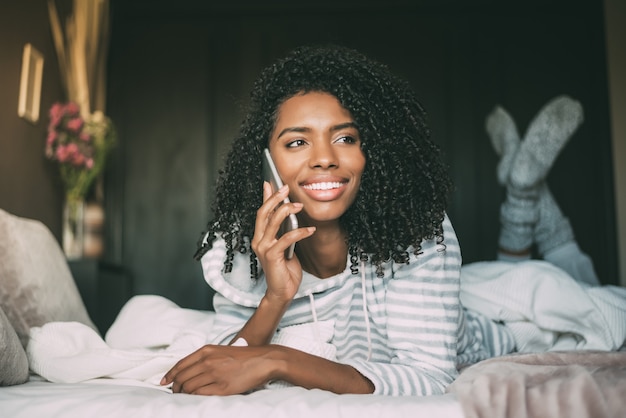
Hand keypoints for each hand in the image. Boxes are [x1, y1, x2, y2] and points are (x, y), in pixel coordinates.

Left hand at [161, 345, 274, 395]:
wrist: (263, 360)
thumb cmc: (244, 357)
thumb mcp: (221, 351)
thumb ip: (205, 358)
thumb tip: (188, 371)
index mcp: (207, 351)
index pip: (180, 364)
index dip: (169, 375)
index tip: (164, 382)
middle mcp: (208, 361)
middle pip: (182, 377)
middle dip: (175, 387)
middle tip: (176, 392)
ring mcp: (215, 374)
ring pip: (189, 387)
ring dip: (185, 394)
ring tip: (186, 396)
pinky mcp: (222, 388)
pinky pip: (200, 394)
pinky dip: (195, 397)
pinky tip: (197, 397)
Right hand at [251, 182, 314, 302]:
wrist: (282, 292)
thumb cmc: (285, 270)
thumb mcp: (286, 246)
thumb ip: (284, 231)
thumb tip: (291, 213)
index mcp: (260, 237)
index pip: (261, 213)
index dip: (265, 197)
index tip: (270, 182)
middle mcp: (258, 241)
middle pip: (263, 213)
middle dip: (274, 198)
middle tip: (286, 188)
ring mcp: (263, 248)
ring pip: (273, 222)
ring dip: (287, 211)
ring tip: (300, 205)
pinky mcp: (272, 256)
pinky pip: (286, 238)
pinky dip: (300, 232)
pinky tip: (310, 230)